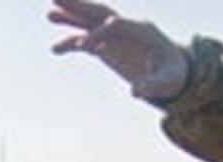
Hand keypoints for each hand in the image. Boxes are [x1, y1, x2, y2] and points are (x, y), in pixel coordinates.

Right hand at [48, 0, 190, 100]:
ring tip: (49, 13)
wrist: (172, 72)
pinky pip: (87, 42)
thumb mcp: (167, 81)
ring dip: (71, 17)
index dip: (100, 33)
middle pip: (100, 12)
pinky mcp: (108, 46)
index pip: (116, 24)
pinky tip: (55, 49)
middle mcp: (126, 28)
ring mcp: (115, 36)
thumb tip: (135, 92)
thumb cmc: (173, 74)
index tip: (85, 46)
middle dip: (80, 6)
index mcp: (142, 30)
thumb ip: (152, 84)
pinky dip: (72, 43)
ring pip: (90, 22)